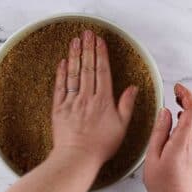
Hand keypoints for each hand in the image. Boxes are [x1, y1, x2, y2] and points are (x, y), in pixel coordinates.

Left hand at [51, 30, 137, 164]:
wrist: (77, 158)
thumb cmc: (101, 145)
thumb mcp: (121, 126)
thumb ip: (127, 105)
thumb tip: (132, 87)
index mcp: (103, 101)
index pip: (102, 71)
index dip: (101, 54)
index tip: (99, 41)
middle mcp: (87, 97)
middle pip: (88, 68)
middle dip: (88, 48)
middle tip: (86, 33)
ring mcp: (71, 102)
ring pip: (73, 74)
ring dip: (74, 56)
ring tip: (75, 41)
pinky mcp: (59, 108)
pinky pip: (60, 87)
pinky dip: (61, 73)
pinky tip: (63, 62)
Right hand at [143, 83, 191, 191]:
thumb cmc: (163, 183)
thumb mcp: (153, 156)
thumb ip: (160, 132)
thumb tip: (165, 112)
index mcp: (182, 142)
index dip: (187, 95)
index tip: (177, 87)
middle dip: (190, 98)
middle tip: (177, 91)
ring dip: (191, 107)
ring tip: (177, 101)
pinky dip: (190, 117)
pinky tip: (180, 118)